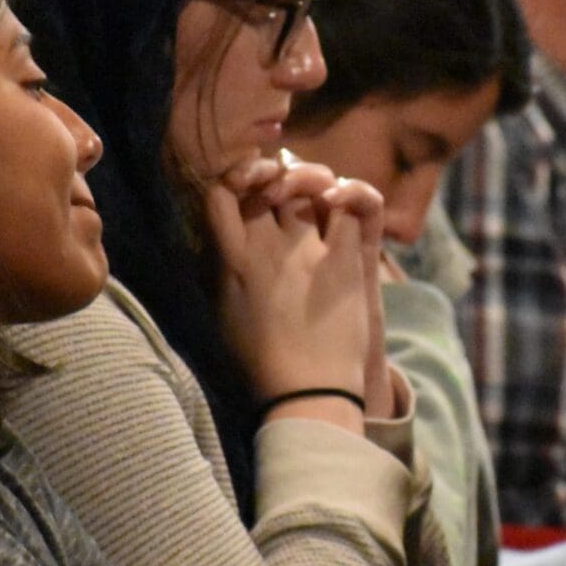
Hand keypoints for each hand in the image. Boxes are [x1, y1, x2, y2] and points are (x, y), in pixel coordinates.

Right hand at [208, 163, 368, 421]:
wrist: (305, 394)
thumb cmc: (259, 363)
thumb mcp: (222, 312)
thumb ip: (219, 270)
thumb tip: (217, 240)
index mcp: (230, 260)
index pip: (221, 191)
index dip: (235, 176)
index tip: (248, 183)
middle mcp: (265, 246)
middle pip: (265, 179)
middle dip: (275, 171)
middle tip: (285, 184)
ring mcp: (305, 249)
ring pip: (307, 183)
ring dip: (312, 180)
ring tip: (318, 190)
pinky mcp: (344, 259)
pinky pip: (348, 205)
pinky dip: (348, 197)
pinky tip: (344, 207)